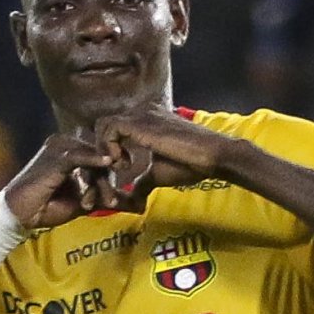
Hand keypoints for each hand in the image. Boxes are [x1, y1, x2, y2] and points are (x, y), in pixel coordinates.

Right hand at [3, 133, 112, 229]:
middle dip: (107, 181)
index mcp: (70, 151)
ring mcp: (58, 147)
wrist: (20, 214)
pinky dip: (95, 160)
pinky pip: (80, 155)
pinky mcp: (55, 155)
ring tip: (107, 201)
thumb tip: (137, 204)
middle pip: (99, 157)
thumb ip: (105, 197)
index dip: (110, 175)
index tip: (120, 194)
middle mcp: (64, 144)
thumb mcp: (83, 202)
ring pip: (92, 159)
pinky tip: (108, 163)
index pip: (100, 158)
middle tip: (113, 203)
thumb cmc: (46, 207)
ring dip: (101, 181)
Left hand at [95, 105, 233, 191]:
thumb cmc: (189, 164)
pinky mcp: (139, 122)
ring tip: (122, 166)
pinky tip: (124, 163)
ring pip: (103, 125)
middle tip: (118, 169)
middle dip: (103, 149)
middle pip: (104, 124)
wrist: (211, 156)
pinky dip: (109, 148)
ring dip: (105, 149)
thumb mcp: (158, 174)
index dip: (110, 148)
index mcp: (144, 121)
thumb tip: (135, 200)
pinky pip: (109, 128)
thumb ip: (142, 181)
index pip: (113, 127)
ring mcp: (140, 115)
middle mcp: (140, 113)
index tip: (123, 169)